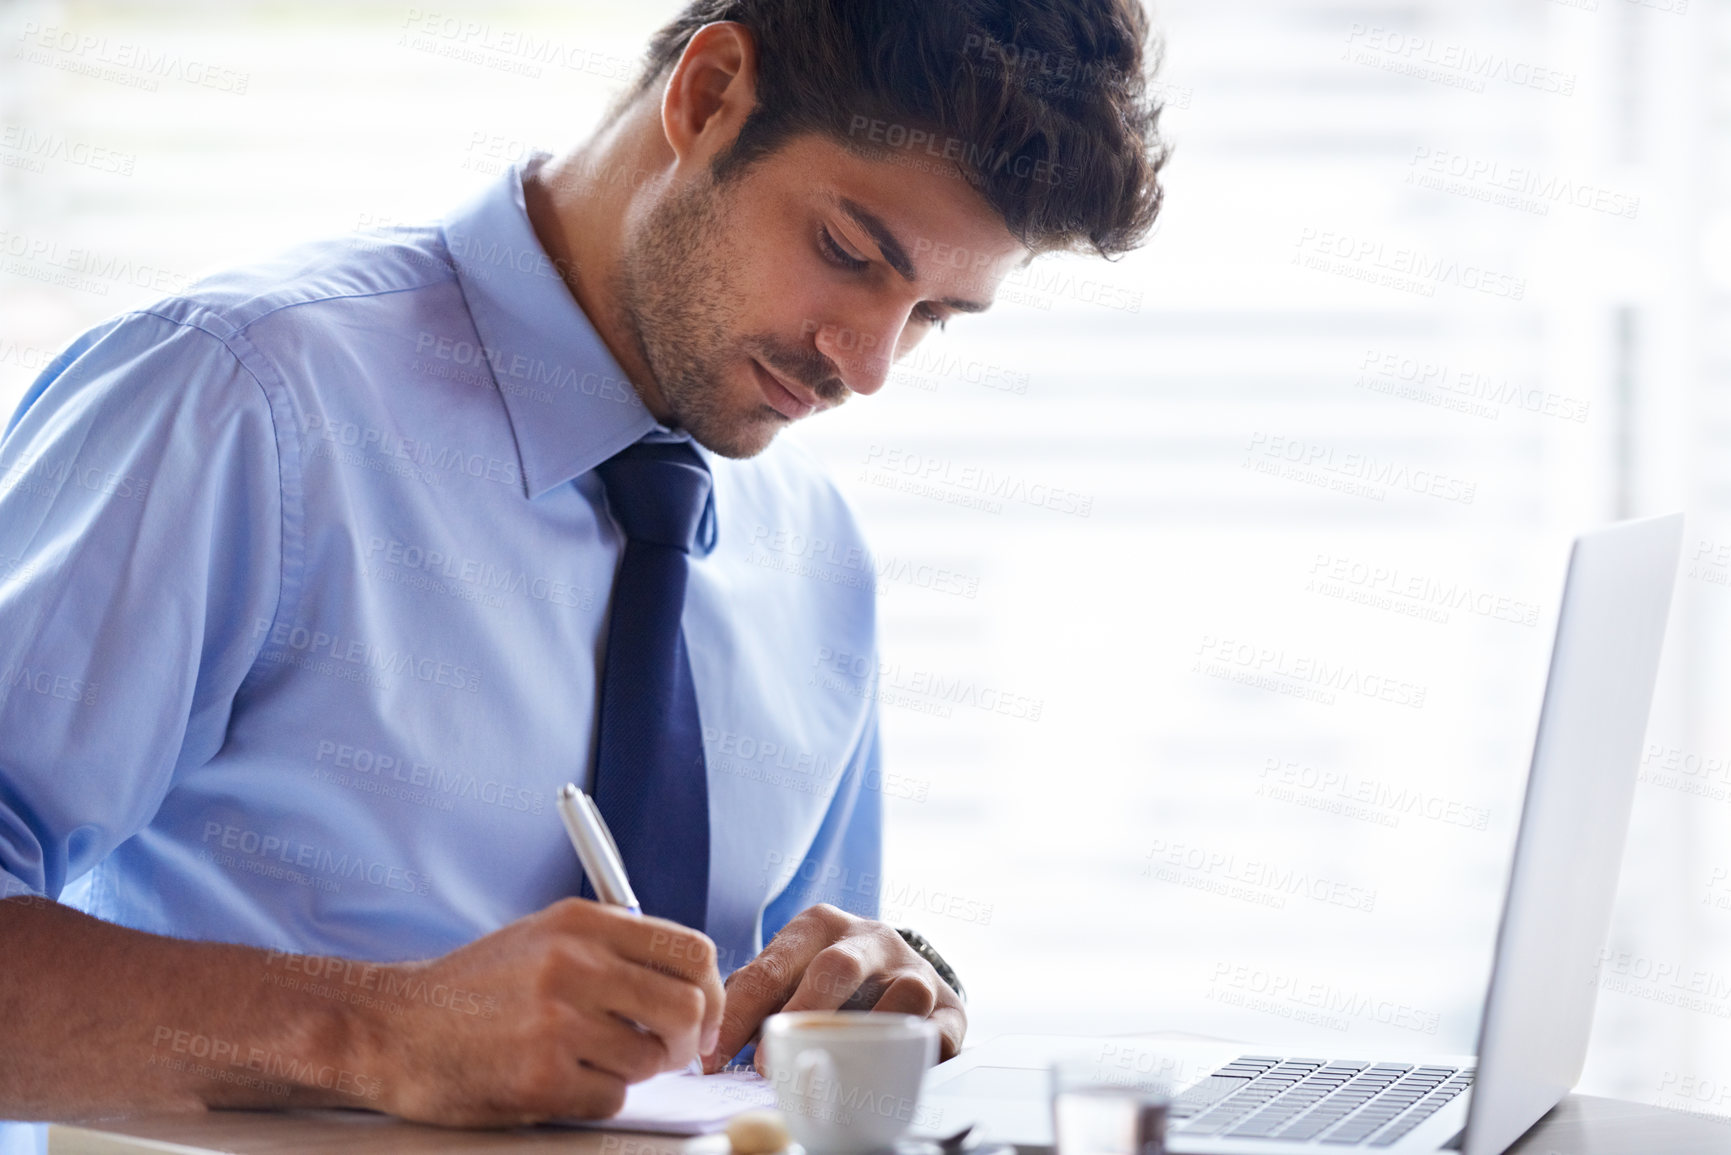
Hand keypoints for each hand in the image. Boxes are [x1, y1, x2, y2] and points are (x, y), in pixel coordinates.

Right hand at [360, 898, 724, 1126]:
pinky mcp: (541, 1076)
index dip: (711, 989)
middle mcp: (574, 964)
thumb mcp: (545, 936)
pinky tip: (562, 1079)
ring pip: (651, 1058)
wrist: (393, 1028)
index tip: (705, 1013)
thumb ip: (615, 948)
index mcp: (582, 922)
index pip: (692, 950)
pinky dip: (597, 1096)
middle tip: (668, 1051)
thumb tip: (690, 979)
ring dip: (634, 1069)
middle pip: (688, 1007)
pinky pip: (612, 1097)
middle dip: (687, 1039)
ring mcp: (557, 1021)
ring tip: (593, 1059)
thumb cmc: (475, 988)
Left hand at [699, 904, 964, 1072]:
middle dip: (802, 1015)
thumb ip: (755, 995)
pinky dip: (919, 1051)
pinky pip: (939, 1029)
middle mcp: (870, 937)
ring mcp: (913, 969)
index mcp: (819, 925)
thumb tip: (710, 1038)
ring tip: (838, 1067)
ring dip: (868, 1033)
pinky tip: (893, 1070)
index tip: (712, 1058)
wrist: (902, 967)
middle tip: (767, 1064)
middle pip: (837, 967)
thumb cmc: (829, 978)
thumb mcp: (790, 971)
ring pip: (903, 992)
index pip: (771, 965)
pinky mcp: (949, 1006)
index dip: (739, 1014)